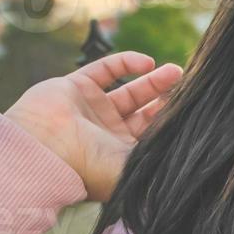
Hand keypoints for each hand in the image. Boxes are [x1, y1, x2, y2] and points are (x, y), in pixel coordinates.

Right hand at [3, 51, 182, 201]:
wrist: (39, 150)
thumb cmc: (85, 167)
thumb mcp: (130, 171)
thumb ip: (156, 164)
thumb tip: (190, 164)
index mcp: (117, 155)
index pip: (152, 135)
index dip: (171, 121)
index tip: (194, 107)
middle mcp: (105, 134)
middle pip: (144, 112)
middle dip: (165, 99)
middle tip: (187, 87)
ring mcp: (90, 110)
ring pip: (129, 90)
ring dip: (154, 80)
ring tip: (175, 72)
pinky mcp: (76, 87)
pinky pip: (106, 69)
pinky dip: (127, 62)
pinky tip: (147, 63)